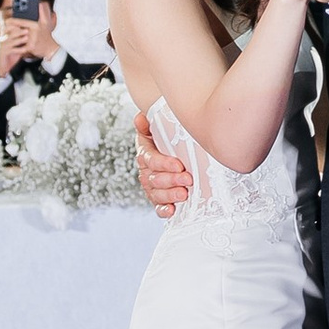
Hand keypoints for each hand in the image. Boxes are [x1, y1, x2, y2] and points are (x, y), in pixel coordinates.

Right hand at [134, 106, 192, 221]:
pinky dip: (164, 210)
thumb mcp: (160, 130)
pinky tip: (172, 210)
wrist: (181, 156)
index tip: (179, 165)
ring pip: (156, 194)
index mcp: (145, 154)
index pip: (150, 159)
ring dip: (169, 196)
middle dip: (171, 180)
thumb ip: (149, 124)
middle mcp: (146, 172)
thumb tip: (140, 118)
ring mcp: (152, 188)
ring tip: (184, 194)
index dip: (163, 163)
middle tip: (188, 179)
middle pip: (154, 179)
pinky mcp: (160, 201)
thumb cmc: (170, 141)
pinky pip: (158, 208)